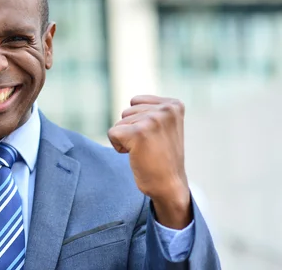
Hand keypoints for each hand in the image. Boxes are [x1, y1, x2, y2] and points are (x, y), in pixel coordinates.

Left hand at [107, 95, 190, 228]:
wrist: (169, 185)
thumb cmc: (162, 157)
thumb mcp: (165, 126)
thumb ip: (153, 109)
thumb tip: (133, 100)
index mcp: (174, 105)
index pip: (136, 102)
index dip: (138, 121)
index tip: (155, 137)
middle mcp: (166, 110)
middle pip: (127, 112)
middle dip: (132, 130)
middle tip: (150, 147)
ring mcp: (153, 120)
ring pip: (119, 122)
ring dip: (126, 139)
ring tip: (145, 151)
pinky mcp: (138, 133)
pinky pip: (112, 133)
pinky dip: (118, 147)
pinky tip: (136, 156)